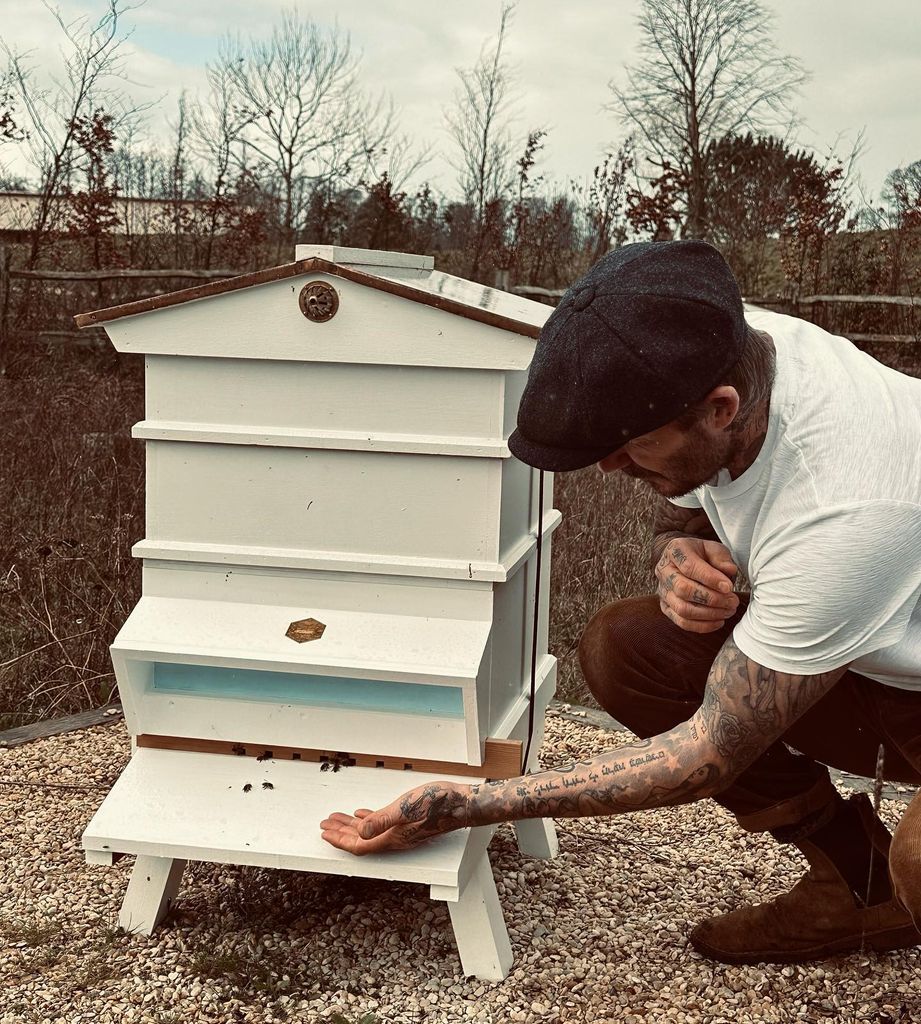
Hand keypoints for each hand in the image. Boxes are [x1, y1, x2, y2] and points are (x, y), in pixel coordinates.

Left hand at [320, 780, 472, 854]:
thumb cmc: (438, 803)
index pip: (359, 845)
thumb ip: (381, 820)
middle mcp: (395, 838)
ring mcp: (402, 831)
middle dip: (341, 834)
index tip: (325, 834)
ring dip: (351, 826)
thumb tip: (360, 832)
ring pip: (370, 832)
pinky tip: (363, 814)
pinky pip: (381, 824)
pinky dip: (368, 820)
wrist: (462, 803)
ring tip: (337, 819)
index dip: (340, 841)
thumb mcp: (405, 808)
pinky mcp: (408, 822)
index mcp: (392, 837)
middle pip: (361, 841)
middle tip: (325, 826)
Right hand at [655, 536, 738, 632]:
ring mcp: (663, 591)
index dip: (710, 578)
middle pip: (683, 589)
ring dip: (709, 614)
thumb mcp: (714, 548)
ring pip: (682, 609)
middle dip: (711, 598)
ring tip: (728, 611)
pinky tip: (719, 621)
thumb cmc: (702, 554)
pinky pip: (682, 622)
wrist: (686, 560)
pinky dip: (702, 625)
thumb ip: (722, 558)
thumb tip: (729, 571)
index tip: (729, 587)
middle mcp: (664, 571)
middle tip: (732, 601)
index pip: (689, 566)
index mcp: (675, 551)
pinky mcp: (666, 607)